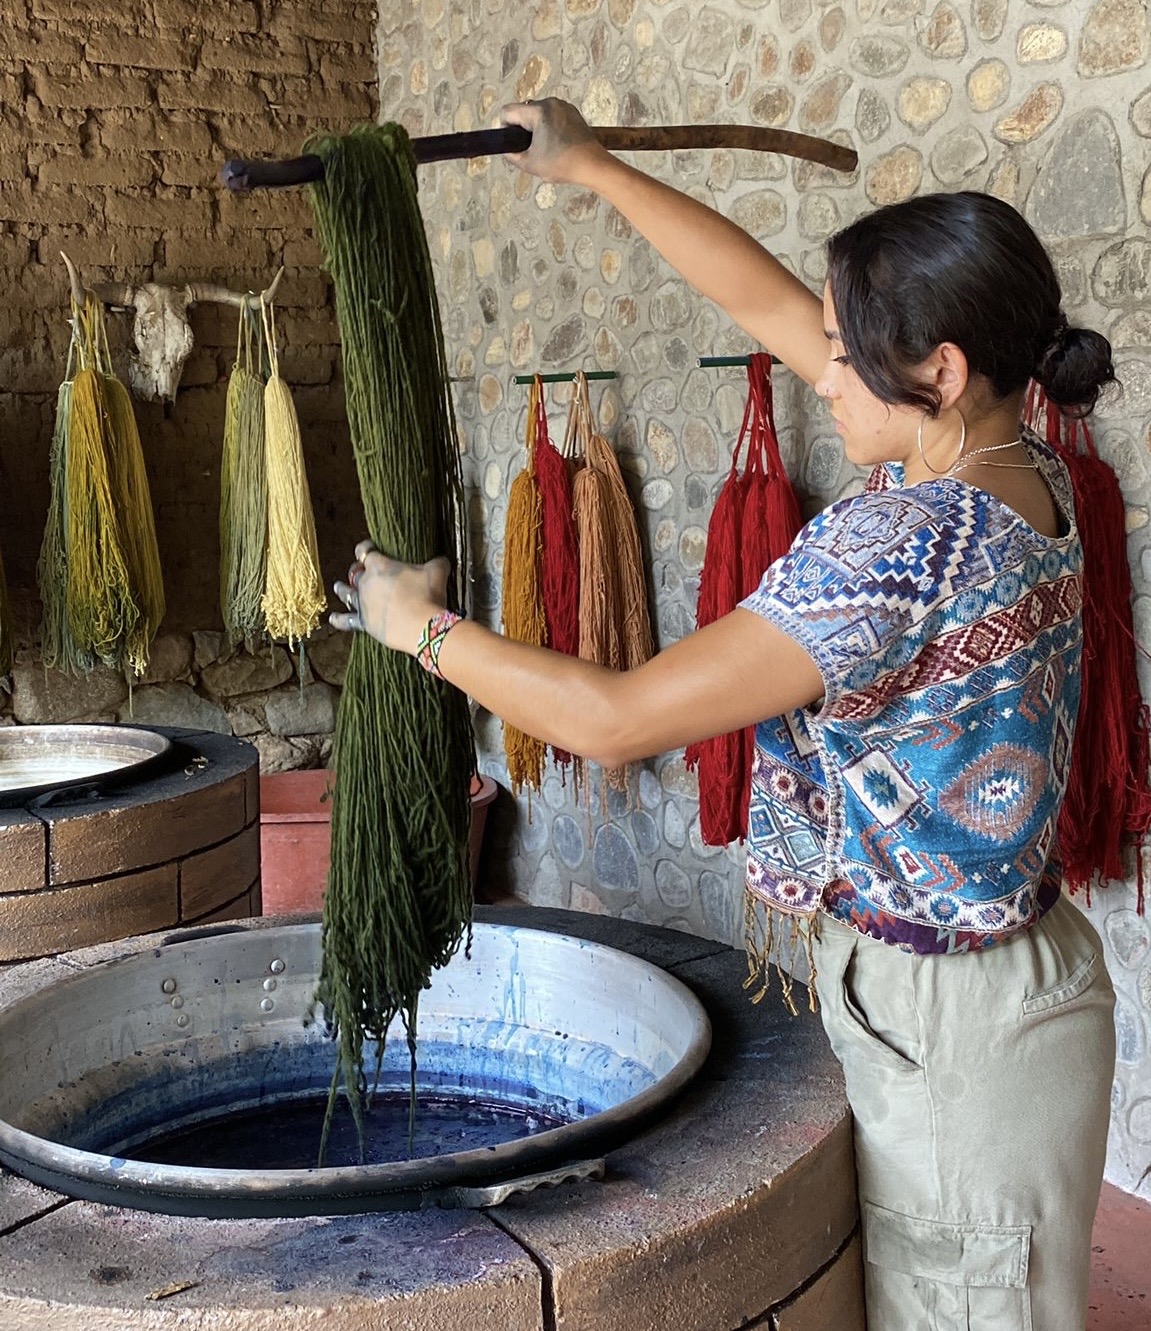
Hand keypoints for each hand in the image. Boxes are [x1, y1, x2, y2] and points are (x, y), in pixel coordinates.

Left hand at [331, 540, 451, 653]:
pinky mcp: (365, 623)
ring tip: (338, 587)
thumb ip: (438, 563)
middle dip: (358, 570)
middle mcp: (366, 583)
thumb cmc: (428, 595)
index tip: (370, 546)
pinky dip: (339, 619)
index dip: (366, 547)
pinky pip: (348, 621)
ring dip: (342, 589)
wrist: (422, 626)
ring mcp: (363, 604)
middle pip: (356, 573)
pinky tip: (332, 618)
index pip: (365, 552)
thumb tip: (442, 560)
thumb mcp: (437, 571)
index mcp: (379, 566)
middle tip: (361, 570)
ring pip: (347, 594)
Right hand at [498, 97, 604, 184]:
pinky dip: (550, 127)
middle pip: (523, 111)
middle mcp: (550, 102)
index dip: (506, 128)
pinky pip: (552, 115)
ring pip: (538, 113)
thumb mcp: (529, 164)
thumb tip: (506, 148)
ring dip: (536, 128)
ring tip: (546, 148)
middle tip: (532, 149)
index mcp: (538, 111)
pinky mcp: (572, 111)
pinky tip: (556, 143)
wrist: (593, 165)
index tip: (515, 143)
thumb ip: (511, 154)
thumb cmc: (563, 164)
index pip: (508, 111)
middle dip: (523, 128)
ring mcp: (563, 105)